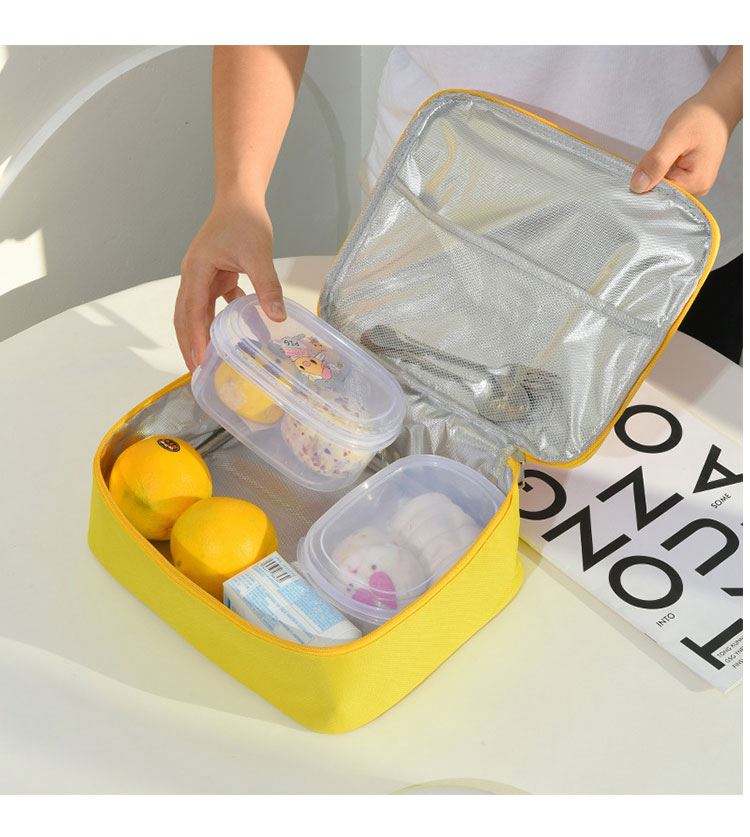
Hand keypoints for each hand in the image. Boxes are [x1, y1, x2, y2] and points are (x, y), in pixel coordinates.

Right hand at [175, 196, 285, 371]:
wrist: (240, 198)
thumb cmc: (245, 221)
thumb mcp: (258, 254)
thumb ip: (267, 286)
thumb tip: (278, 317)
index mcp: (197, 271)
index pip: (191, 312)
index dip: (195, 339)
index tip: (199, 362)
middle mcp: (193, 276)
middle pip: (185, 317)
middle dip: (189, 344)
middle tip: (196, 372)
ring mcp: (202, 275)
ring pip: (197, 312)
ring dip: (202, 335)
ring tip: (207, 360)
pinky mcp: (215, 274)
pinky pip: (213, 302)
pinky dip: (220, 318)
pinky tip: (234, 331)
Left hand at [630, 92, 734, 196]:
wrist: (717, 107)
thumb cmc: (701, 118)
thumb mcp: (675, 136)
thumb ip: (657, 161)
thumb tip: (638, 187)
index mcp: (696, 183)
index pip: (659, 196)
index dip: (643, 186)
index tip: (634, 173)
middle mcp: (696, 189)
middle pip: (660, 192)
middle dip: (648, 179)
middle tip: (649, 158)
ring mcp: (692, 184)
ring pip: (660, 185)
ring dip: (652, 173)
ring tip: (658, 155)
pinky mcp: (687, 177)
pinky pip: (665, 179)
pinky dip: (658, 170)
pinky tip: (661, 158)